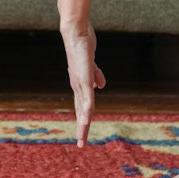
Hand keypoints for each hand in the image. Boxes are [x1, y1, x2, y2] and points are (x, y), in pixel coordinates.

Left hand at [60, 22, 105, 147]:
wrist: (76, 33)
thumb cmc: (82, 46)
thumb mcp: (90, 65)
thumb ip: (95, 75)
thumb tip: (101, 86)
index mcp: (79, 84)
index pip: (81, 106)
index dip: (82, 120)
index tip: (82, 134)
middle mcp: (77, 85)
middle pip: (80, 111)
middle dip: (81, 127)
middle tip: (81, 144)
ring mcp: (80, 82)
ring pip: (83, 107)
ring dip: (83, 123)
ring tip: (82, 137)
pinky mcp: (84, 78)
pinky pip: (87, 97)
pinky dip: (86, 109)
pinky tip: (86, 119)